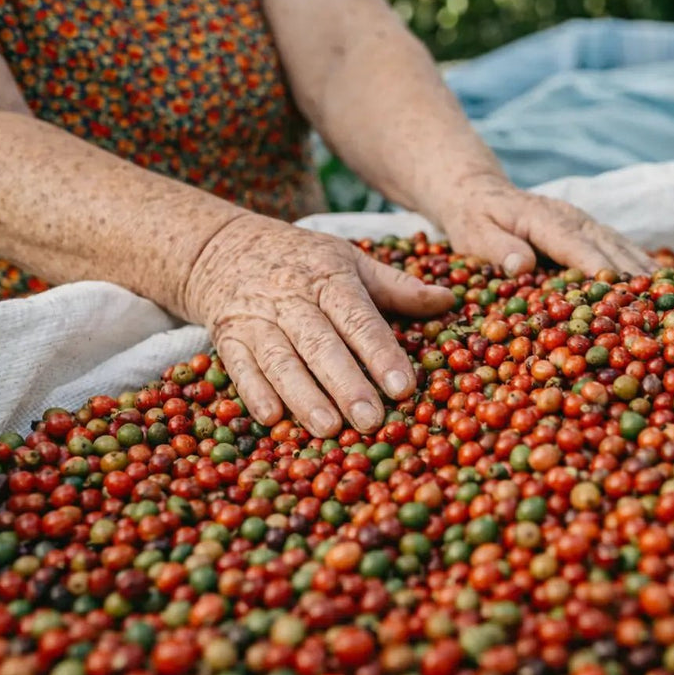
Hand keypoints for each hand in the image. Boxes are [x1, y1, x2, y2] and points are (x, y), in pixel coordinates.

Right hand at [182, 213, 456, 435]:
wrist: (223, 247)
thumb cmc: (304, 260)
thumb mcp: (351, 261)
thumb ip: (399, 287)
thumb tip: (450, 299)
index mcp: (329, 278)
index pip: (359, 318)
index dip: (381, 353)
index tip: (403, 386)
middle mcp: (291, 298)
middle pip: (320, 344)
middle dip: (346, 383)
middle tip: (371, 420)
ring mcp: (256, 318)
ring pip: (280, 359)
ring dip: (303, 395)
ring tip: (328, 428)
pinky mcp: (228, 337)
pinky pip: (239, 366)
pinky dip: (253, 392)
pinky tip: (271, 418)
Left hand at [420, 174, 657, 276]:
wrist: (479, 192)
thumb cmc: (473, 219)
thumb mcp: (473, 233)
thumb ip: (495, 247)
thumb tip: (520, 264)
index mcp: (545, 220)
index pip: (576, 246)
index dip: (599, 269)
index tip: (620, 292)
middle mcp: (574, 219)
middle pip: (610, 249)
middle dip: (633, 278)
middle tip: (657, 308)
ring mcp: (587, 224)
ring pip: (623, 248)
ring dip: (646, 273)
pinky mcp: (592, 232)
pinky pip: (623, 249)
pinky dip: (643, 267)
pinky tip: (664, 286)